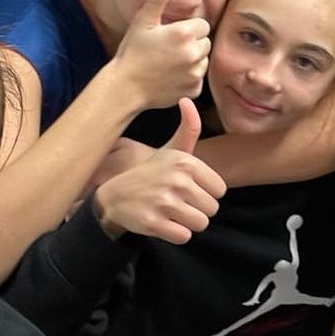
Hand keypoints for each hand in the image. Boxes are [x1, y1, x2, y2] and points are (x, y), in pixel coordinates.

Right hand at [93, 97, 225, 242]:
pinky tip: (162, 223)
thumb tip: (187, 99)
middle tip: (176, 202)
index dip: (205, 193)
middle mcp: (176, 180)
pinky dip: (175, 234)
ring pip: (200, 224)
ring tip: (170, 212)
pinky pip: (184, 236)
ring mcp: (164, 202)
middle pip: (212, 209)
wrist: (115, 197)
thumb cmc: (151, 173)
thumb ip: (188, 129)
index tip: (188, 189)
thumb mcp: (170, 150)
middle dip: (197, 209)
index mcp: (185, 162)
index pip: (219, 190)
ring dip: (187, 223)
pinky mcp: (154, 223)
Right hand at [111, 0, 211, 109]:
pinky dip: (188, 78)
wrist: (125, 86)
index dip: (189, 28)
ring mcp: (194, 73)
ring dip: (192, 60)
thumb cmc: (132, 52)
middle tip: (170, 48)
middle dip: (192, 43)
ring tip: (170, 62)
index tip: (173, 34)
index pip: (203, 25)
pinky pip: (198, 79)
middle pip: (205, 42)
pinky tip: (171, 76)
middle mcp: (193, 53)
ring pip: (203, 61)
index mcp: (184, 33)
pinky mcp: (193, 90)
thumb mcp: (143, 21)